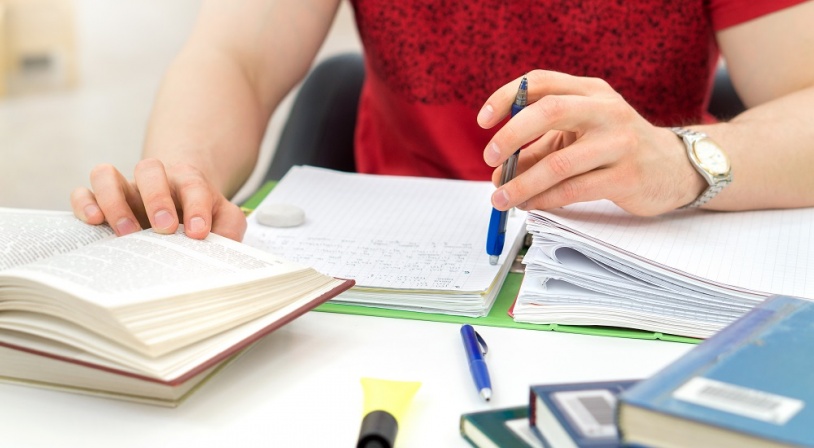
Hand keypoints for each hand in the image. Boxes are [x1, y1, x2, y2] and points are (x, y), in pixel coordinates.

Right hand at [70, 159, 246, 240]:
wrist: (180, 204)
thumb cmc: (201, 213)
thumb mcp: (225, 219)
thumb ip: (230, 229)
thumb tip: (224, 249)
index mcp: (188, 182)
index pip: (194, 186)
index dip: (197, 207)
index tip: (199, 232)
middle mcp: (154, 180)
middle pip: (149, 169)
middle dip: (156, 198)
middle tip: (165, 228)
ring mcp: (125, 189)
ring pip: (107, 175)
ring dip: (115, 202)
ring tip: (127, 232)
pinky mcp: (102, 201)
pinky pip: (84, 192)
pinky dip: (86, 204)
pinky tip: (95, 222)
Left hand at [477, 70, 705, 215]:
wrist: (674, 167)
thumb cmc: (615, 147)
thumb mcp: (578, 136)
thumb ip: (539, 148)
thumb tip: (499, 171)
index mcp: (590, 91)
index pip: (541, 81)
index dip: (506, 97)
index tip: (483, 120)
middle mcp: (606, 110)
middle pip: (548, 111)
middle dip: (511, 136)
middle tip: (490, 158)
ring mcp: (619, 143)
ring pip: (558, 163)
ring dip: (522, 183)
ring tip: (501, 198)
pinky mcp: (626, 177)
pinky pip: (574, 190)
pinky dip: (544, 200)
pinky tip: (529, 205)